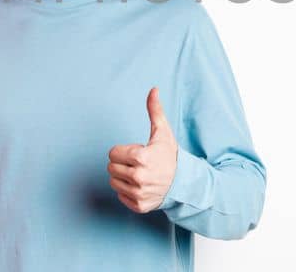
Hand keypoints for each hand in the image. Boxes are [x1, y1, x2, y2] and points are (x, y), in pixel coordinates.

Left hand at [107, 87, 177, 212]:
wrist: (184, 182)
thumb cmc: (170, 156)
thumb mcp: (163, 132)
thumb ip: (154, 111)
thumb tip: (153, 89)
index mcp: (141, 157)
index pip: (112, 153)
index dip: (122, 151)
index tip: (136, 152)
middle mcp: (139, 177)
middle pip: (111, 167)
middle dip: (122, 163)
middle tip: (137, 163)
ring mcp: (139, 193)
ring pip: (113, 182)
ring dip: (123, 177)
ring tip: (139, 174)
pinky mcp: (139, 206)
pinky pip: (120, 196)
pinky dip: (127, 191)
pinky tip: (140, 186)